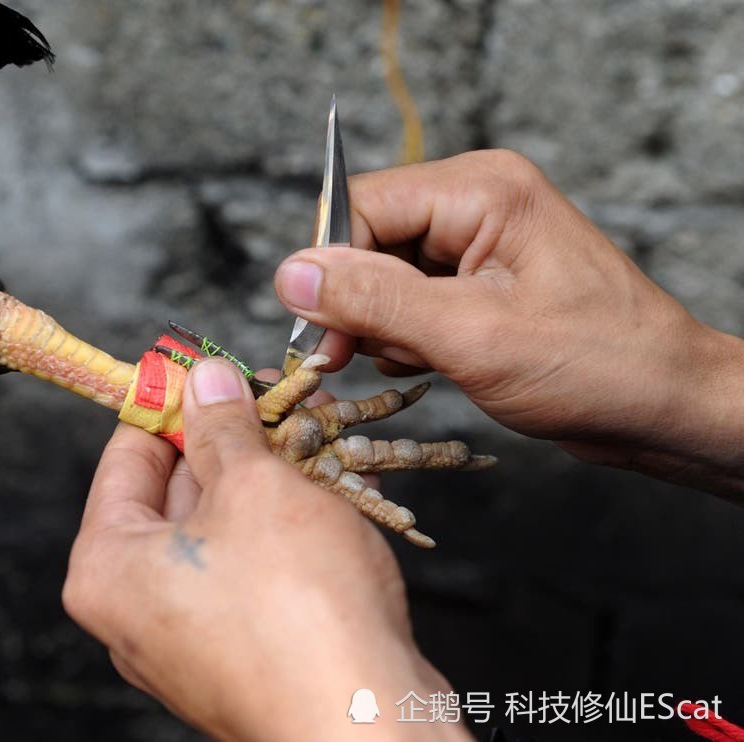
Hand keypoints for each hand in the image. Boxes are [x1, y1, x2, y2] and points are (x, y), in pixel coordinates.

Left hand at [63, 359, 468, 740]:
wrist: (367, 726)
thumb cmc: (299, 611)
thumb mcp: (254, 486)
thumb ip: (222, 426)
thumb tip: (203, 379)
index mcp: (108, 567)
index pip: (127, 454)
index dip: (168, 400)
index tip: (202, 363)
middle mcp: (137, 609)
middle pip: (175, 493)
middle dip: (228, 439)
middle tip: (271, 394)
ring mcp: (189, 637)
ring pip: (221, 530)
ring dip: (263, 480)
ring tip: (308, 435)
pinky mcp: (242, 653)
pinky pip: (250, 570)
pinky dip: (280, 529)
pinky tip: (324, 496)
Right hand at [274, 150, 743, 498]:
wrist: (662, 407)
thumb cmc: (596, 365)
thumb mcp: (471, 336)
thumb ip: (374, 301)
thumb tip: (291, 275)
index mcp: (481, 190)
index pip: (361, 207)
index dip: (330, 269)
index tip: (321, 335)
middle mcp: (475, 204)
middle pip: (367, 241)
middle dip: (362, 306)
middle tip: (369, 356)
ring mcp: (477, 244)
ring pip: (382, 277)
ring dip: (386, 328)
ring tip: (432, 360)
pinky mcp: (477, 283)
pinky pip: (409, 300)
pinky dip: (407, 338)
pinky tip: (438, 363)